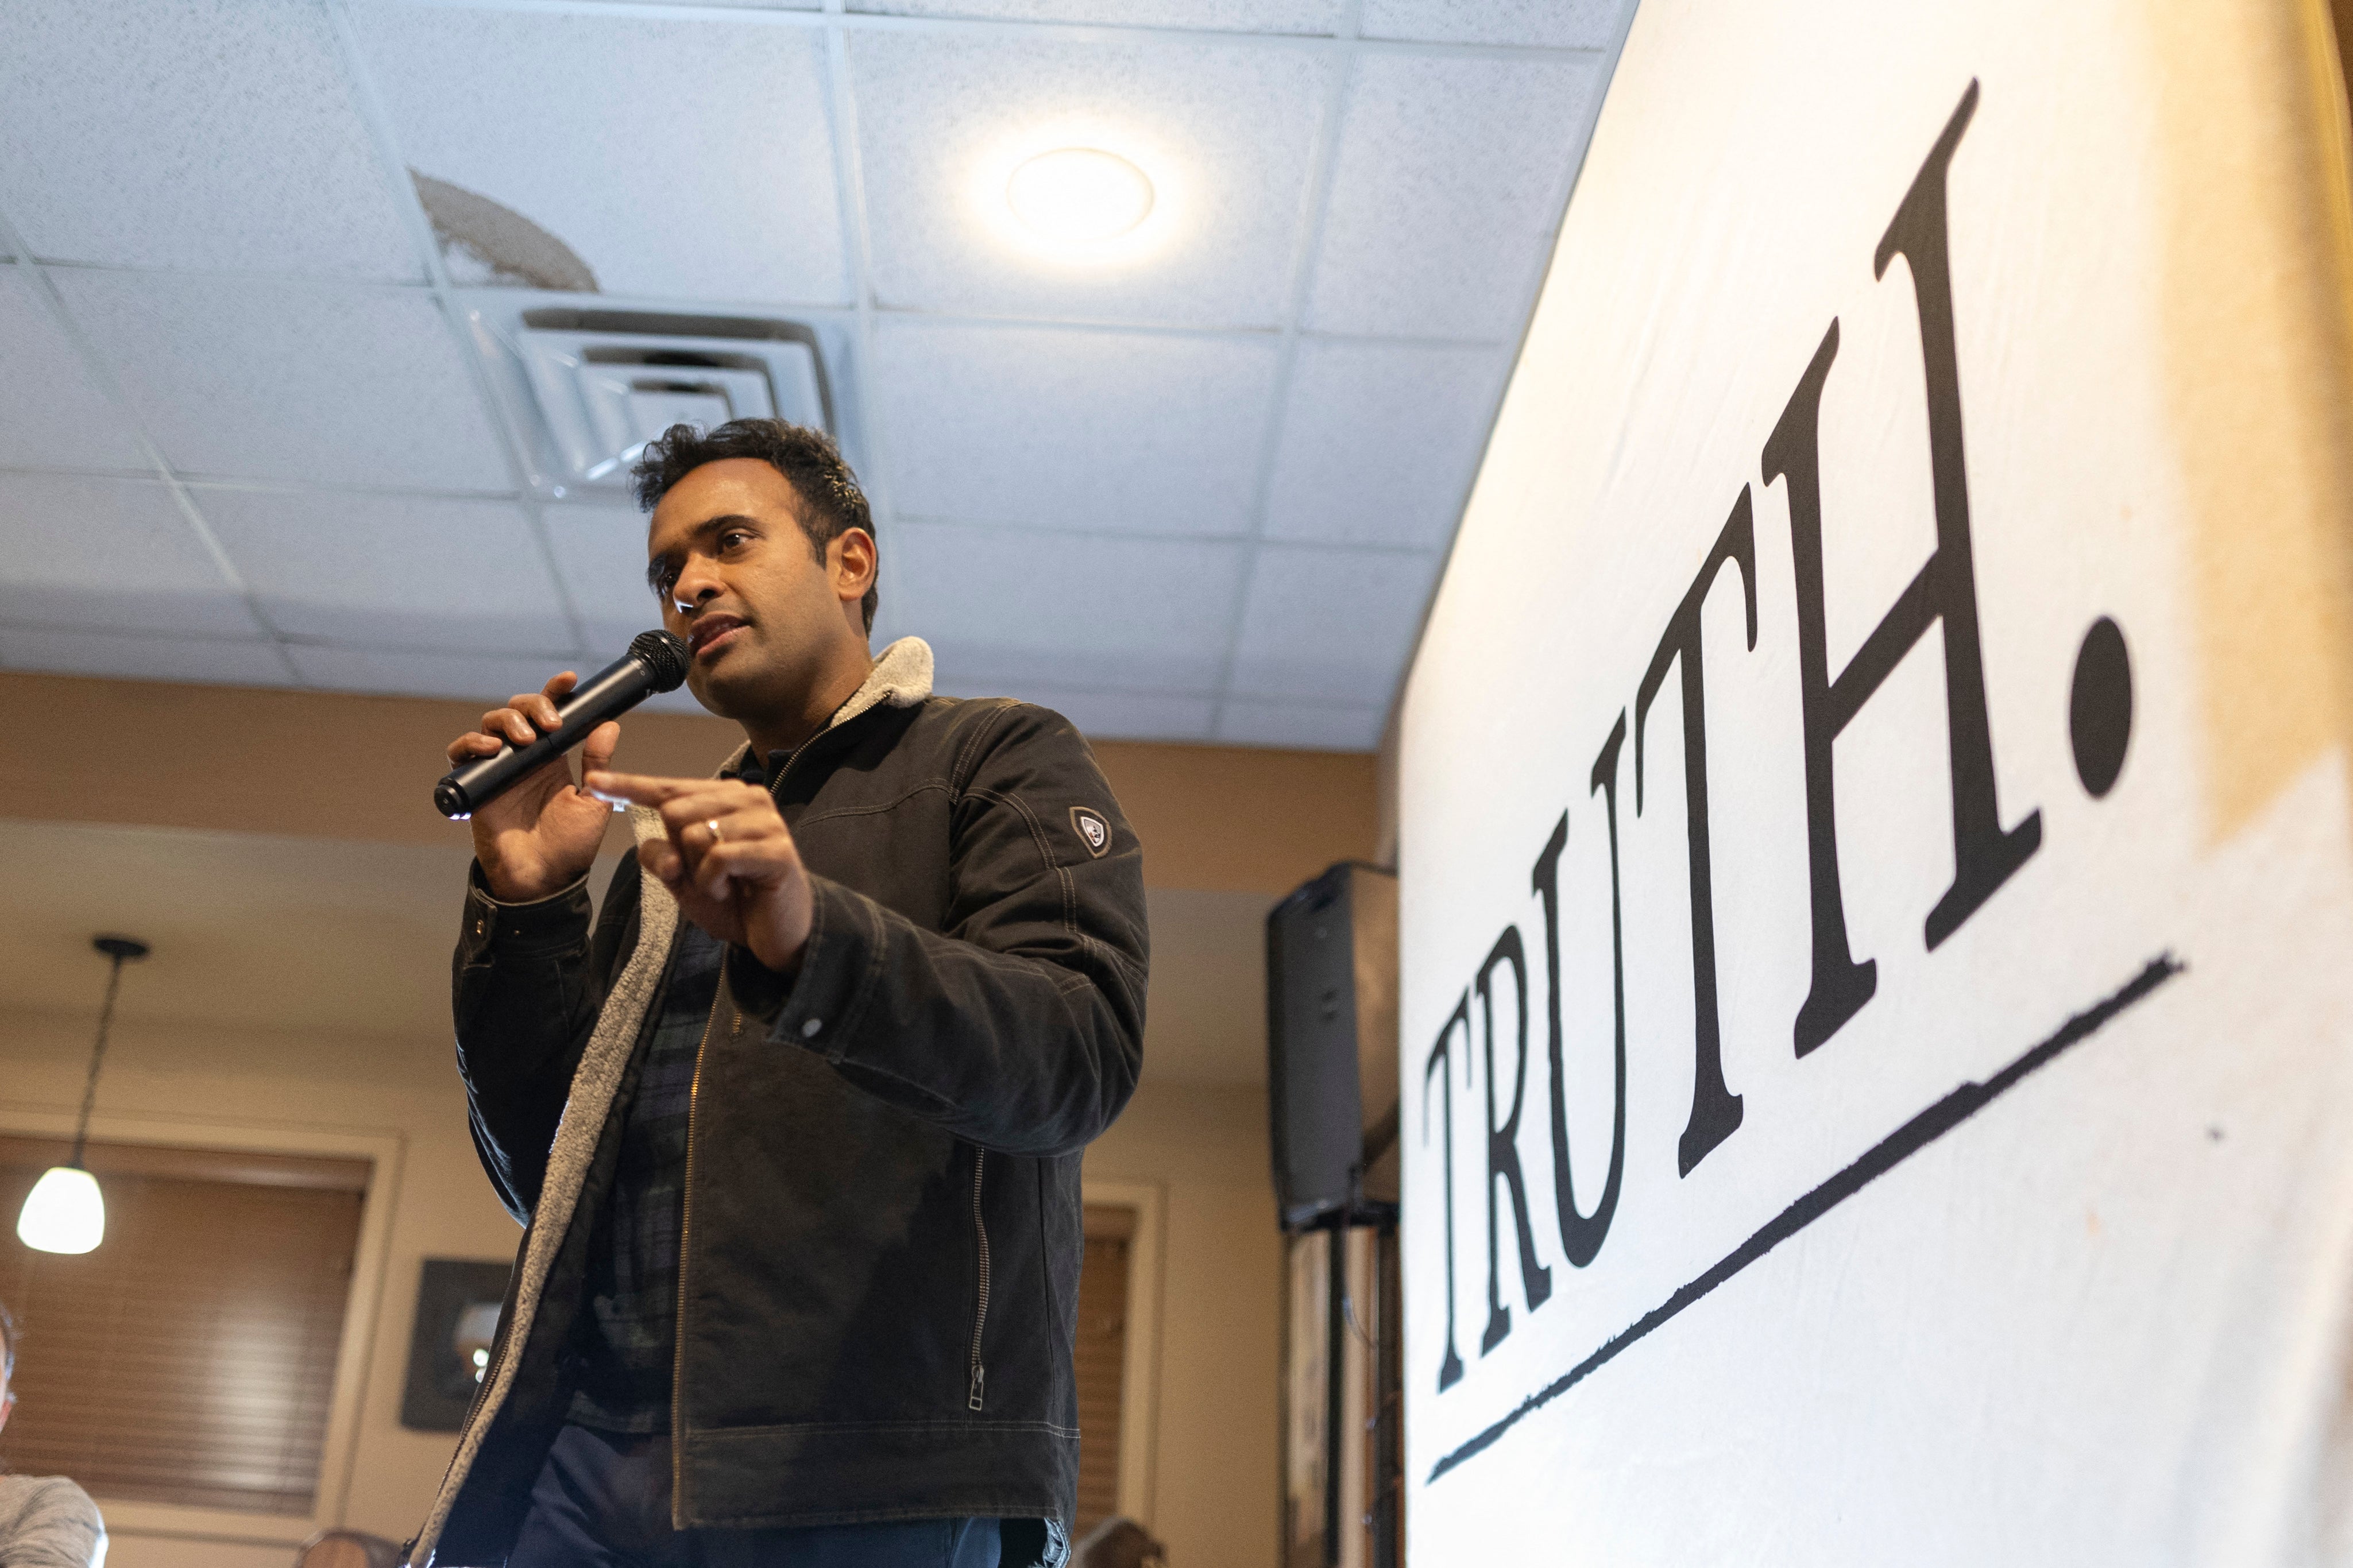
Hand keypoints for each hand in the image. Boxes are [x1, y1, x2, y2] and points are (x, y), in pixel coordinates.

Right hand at [445, 672, 618, 902]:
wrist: (544, 879)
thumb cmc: (570, 845)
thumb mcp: (593, 800)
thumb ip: (598, 762)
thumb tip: (610, 724)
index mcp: (554, 756)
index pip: (552, 713)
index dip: (555, 692)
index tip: (568, 679)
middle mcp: (524, 757)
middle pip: (518, 709)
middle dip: (532, 705)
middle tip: (550, 725)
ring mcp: (498, 768)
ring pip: (490, 723)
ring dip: (507, 721)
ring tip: (527, 741)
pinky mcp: (475, 784)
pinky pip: (461, 753)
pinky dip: (472, 743)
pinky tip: (491, 748)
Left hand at [584, 770, 814, 975]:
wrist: (779, 935)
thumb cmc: (734, 900)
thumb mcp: (683, 879)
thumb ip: (660, 856)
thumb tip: (654, 849)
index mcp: (725, 797)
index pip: (669, 788)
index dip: (630, 786)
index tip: (594, 781)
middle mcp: (748, 799)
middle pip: (675, 810)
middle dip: (679, 850)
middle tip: (708, 875)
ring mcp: (765, 821)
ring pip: (694, 833)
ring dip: (699, 872)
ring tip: (725, 884)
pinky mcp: (777, 848)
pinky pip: (718, 858)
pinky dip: (714, 882)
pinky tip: (734, 890)